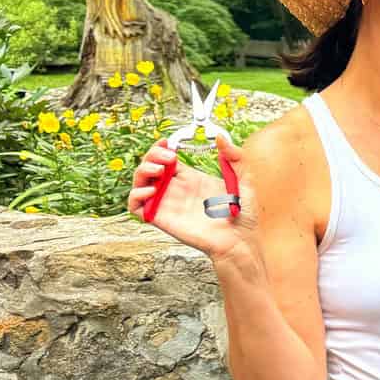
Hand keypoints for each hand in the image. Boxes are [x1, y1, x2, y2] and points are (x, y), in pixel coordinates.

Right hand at [128, 132, 251, 260]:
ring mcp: (167, 204)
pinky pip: (136, 208)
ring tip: (158, 171)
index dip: (162, 148)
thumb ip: (235, 157)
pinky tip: (151, 191)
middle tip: (168, 157)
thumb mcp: (245, 180)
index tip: (168, 142)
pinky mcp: (162, 219)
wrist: (240, 242)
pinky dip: (135, 196)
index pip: (166, 158)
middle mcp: (176, 190)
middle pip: (150, 167)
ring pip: (139, 184)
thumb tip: (220, 137)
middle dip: (152, 155)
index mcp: (191, 179)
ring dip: (141, 171)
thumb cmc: (243, 216)